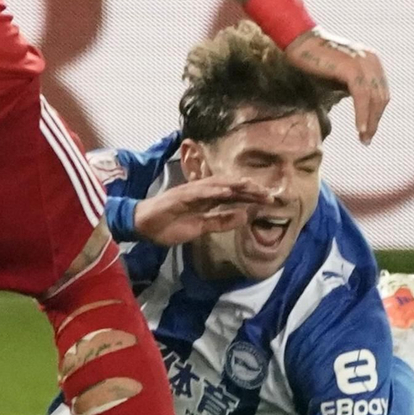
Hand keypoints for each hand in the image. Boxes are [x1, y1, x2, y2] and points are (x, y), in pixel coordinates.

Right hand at [133, 177, 275, 245]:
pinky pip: (200, 192)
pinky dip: (214, 190)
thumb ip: (220, 222)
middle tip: (270, 194)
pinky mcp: (180, 196)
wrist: (143, 226)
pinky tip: (228, 191)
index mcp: (207, 200)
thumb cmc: (169, 226)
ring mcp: (191, 192)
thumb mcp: (200, 228)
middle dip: (250, 190)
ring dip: (236, 186)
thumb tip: (244, 217)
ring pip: (218, 185)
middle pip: (230, 187)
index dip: (251, 197)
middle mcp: (201, 192)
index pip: (233, 196)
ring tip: (254, 187)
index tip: (269, 201)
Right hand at [284, 27, 389, 144]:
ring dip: (370, 121)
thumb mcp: (339, 76)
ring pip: (373, 99)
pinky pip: (362, 96)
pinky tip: (359, 128)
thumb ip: (351, 88)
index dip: (376, 114)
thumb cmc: (314, 61)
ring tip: (363, 138)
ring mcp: (363, 63)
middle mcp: (371, 60)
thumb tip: (359, 110)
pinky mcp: (352, 69)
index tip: (368, 131)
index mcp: (371, 61)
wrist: (299, 43)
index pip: (380, 93)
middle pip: (381, 97)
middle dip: (375, 120)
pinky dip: (362, 114)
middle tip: (366, 140)